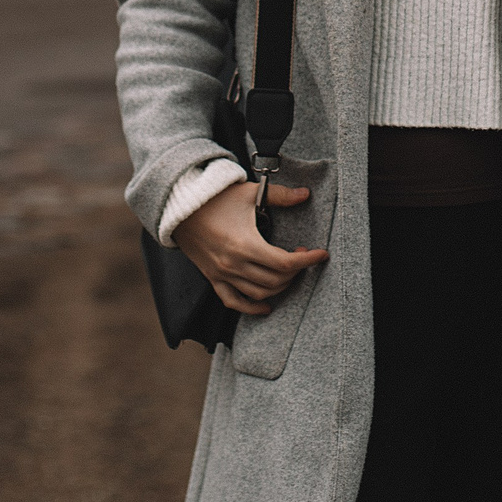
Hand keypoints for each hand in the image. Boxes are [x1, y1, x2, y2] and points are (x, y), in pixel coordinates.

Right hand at [176, 178, 328, 315]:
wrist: (181, 207)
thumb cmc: (216, 198)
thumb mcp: (249, 193)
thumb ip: (280, 195)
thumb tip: (305, 194)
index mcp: (245, 244)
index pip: (284, 263)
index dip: (307, 260)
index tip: (321, 254)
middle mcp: (234, 265)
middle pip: (275, 280)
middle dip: (296, 271)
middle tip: (302, 256)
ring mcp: (222, 274)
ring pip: (259, 294)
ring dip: (280, 287)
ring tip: (289, 272)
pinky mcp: (213, 278)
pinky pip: (234, 302)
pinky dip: (251, 308)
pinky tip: (267, 306)